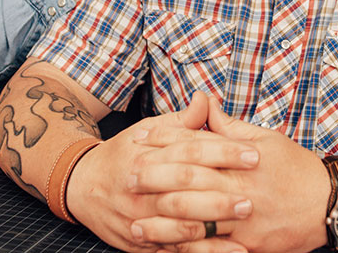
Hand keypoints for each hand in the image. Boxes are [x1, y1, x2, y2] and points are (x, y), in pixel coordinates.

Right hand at [66, 92, 256, 252]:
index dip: (223, 151)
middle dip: (220, 193)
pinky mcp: (142, 244)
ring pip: (180, 226)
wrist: (84, 185)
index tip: (253, 153)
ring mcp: (141, 219)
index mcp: (147, 154)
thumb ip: (181, 120)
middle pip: (185, 189)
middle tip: (252, 194)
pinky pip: (176, 252)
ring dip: (215, 226)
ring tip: (245, 222)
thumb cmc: (125, 152)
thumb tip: (205, 99)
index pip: (190, 150)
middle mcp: (142, 188)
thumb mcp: (149, 129)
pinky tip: (232, 251)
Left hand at [133, 97, 330, 252]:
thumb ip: (229, 126)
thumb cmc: (297, 167)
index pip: (196, 146)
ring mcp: (244, 221)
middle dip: (156, 180)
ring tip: (134, 221)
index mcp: (242, 158)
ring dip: (162, 223)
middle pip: (190, 182)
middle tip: (127, 178)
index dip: (166, 142)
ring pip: (196, 221)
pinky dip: (187, 249)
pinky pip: (213, 249)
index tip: (140, 140)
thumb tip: (204, 103)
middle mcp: (240, 188)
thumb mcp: (266, 138)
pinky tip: (167, 249)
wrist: (330, 204)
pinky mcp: (249, 246)